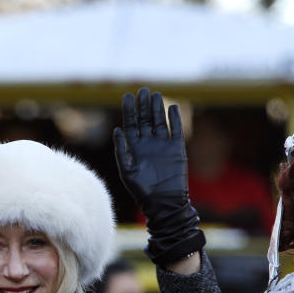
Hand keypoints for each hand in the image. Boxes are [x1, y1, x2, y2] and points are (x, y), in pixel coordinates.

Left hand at [113, 88, 203, 266]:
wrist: (163, 202)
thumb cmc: (142, 190)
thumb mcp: (127, 171)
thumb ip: (122, 150)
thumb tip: (117, 130)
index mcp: (134, 147)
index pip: (131, 123)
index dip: (129, 110)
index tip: (127, 96)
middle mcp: (148, 143)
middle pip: (145, 119)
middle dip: (143, 105)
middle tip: (143, 90)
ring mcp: (162, 145)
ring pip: (159, 121)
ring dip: (157, 108)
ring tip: (155, 95)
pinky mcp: (176, 149)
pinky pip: (175, 130)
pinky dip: (174, 119)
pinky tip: (171, 108)